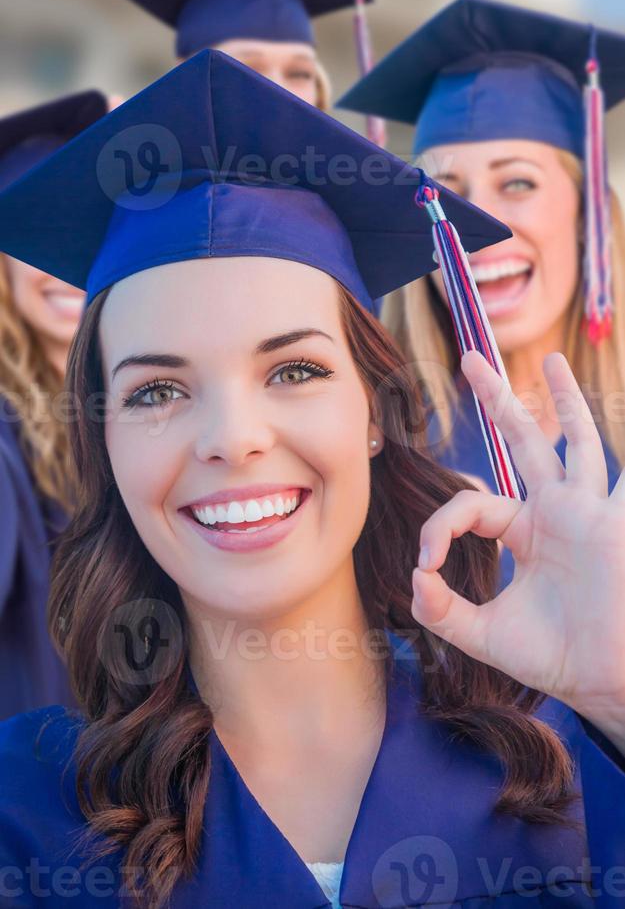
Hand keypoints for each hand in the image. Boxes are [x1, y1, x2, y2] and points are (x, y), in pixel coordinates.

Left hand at [411, 350, 624, 749]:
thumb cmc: (554, 658)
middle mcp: (556, 513)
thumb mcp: (483, 635)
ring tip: (551, 361)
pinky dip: (624, 444)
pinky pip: (620, 477)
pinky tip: (617, 411)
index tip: (426, 565)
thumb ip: (442, 611)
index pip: (472, 504)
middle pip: (522, 442)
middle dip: (497, 402)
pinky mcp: (611, 522)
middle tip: (469, 360)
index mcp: (525, 532)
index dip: (439, 526)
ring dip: (563, 402)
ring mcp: (586, 512)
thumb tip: (413, 579)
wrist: (601, 682)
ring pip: (575, 443)